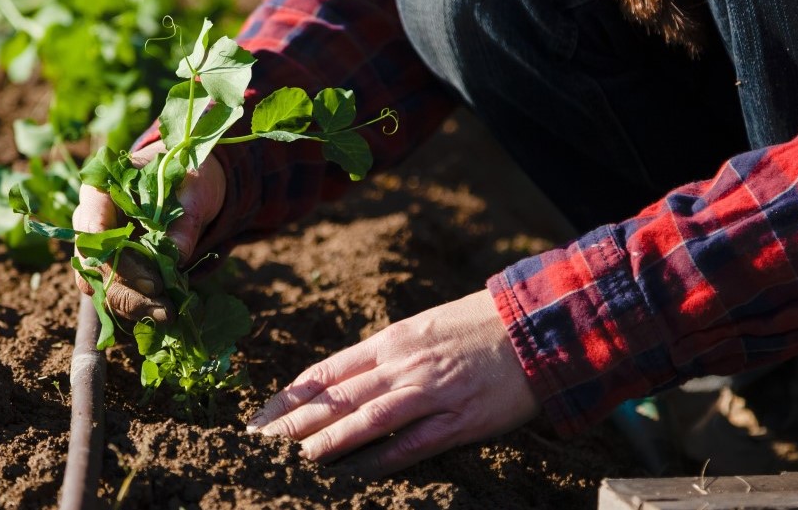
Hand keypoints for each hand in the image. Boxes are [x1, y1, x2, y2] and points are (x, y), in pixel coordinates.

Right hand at [71, 140, 225, 322]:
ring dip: (131, 304)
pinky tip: (161, 313)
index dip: (115, 257)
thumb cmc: (186, 176)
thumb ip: (184, 219)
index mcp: (102, 190)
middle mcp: (92, 221)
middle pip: (95, 263)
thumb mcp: (194, 188)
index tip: (150, 281)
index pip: (91, 225)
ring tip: (167, 314)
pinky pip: (114, 290)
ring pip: (101, 283)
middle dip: (127, 288)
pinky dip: (136, 305)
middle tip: (162, 304)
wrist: (189, 184)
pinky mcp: (114, 266)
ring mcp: (100, 247)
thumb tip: (176, 256)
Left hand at [246, 290, 540, 475]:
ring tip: (295, 462)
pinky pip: (415, 443)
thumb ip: (385, 354)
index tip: (260, 419)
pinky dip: (383, 459)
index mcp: (391, 340)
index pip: (326, 371)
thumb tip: (345, 378)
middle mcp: (404, 364)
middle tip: (259, 446)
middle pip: (338, 397)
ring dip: (328, 443)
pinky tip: (355, 475)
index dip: (290, 398)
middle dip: (294, 424)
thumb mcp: (423, 327)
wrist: (538, 323)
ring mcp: (433, 391)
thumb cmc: (478, 325)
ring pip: (368, 419)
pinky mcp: (463, 419)